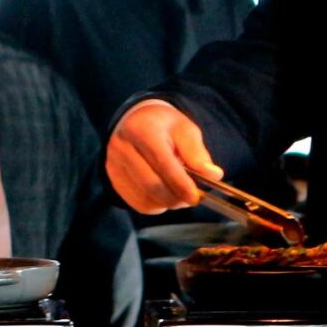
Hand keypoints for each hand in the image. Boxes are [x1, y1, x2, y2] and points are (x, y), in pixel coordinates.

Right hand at [107, 99, 217, 213]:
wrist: (135, 122)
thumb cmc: (163, 127)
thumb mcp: (184, 129)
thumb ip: (197, 152)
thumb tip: (213, 175)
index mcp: (141, 129)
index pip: (161, 162)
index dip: (180, 183)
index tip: (195, 196)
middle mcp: (121, 147)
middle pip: (151, 185)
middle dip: (176, 197)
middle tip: (193, 197)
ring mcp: (113, 165)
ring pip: (146, 198)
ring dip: (168, 202)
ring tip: (179, 190)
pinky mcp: (113, 180)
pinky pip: (139, 204)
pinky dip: (157, 204)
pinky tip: (164, 191)